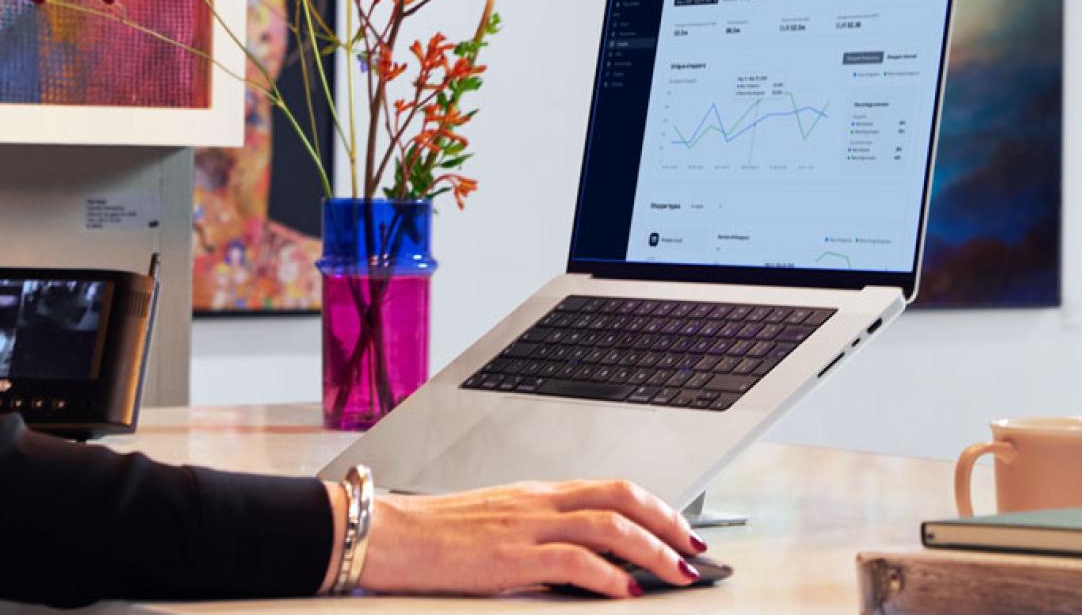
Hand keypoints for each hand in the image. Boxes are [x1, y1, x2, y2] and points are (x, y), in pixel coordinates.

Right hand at [326, 478, 709, 597]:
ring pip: (609, 524)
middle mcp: (537, 502)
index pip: (610, 487)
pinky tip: (625, 593)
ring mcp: (524, 525)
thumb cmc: (432, 537)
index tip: (681, 530)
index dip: (654, 506)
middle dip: (668, 522)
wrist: (384, 535)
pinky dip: (609, 576)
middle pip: (621, 496)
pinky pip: (574, 559)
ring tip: (676, 573)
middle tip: (696, 549)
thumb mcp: (496, 529)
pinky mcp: (509, 555)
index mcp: (535, 494)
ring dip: (652, 549)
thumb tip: (586, 564)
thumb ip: (539, 538)